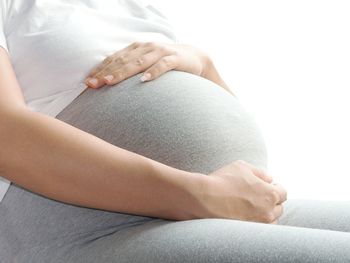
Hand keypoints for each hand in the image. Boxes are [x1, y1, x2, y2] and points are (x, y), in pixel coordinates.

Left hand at [84, 42, 211, 88]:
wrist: (194, 57)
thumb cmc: (166, 63)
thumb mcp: (146, 64)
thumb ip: (131, 69)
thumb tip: (109, 83)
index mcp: (136, 49)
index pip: (114, 59)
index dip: (100, 69)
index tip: (87, 82)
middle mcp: (146, 48)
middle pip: (123, 61)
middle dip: (106, 72)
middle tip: (93, 84)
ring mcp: (161, 52)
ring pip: (139, 62)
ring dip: (123, 72)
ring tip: (109, 81)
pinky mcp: (175, 59)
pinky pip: (163, 65)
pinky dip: (154, 72)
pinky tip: (144, 80)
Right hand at [197, 160, 286, 223]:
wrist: (205, 198)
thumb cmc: (224, 180)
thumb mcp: (243, 167)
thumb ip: (260, 172)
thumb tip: (269, 179)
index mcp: (271, 194)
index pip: (283, 193)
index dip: (275, 187)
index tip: (266, 186)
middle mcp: (268, 212)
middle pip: (279, 208)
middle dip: (271, 201)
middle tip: (257, 196)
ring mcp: (258, 224)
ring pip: (270, 221)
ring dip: (265, 214)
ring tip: (251, 207)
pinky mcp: (247, 233)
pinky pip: (259, 230)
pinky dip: (256, 223)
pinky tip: (245, 215)